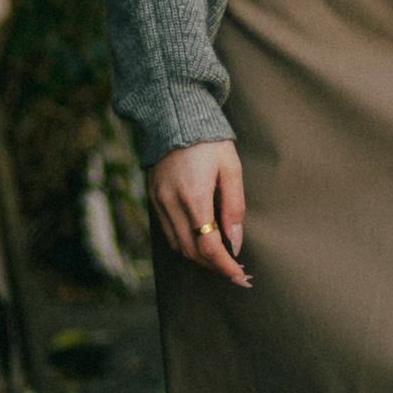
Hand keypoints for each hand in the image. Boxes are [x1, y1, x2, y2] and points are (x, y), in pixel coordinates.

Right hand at [148, 140, 250, 285]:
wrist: (175, 116)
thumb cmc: (210, 140)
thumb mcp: (231, 168)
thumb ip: (235, 206)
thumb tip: (235, 241)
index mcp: (193, 195)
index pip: (208, 245)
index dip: (224, 265)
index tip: (240, 276)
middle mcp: (171, 202)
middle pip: (191, 251)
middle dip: (213, 266)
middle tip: (235, 272)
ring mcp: (158, 201)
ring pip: (177, 245)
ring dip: (199, 258)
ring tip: (221, 260)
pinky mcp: (152, 198)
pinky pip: (167, 232)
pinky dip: (185, 243)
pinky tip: (201, 242)